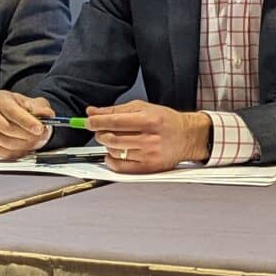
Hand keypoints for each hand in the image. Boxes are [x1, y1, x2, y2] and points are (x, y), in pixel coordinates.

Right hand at [0, 90, 52, 159]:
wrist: (18, 121)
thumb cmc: (25, 112)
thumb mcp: (37, 106)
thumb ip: (42, 110)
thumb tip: (46, 114)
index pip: (11, 110)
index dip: (26, 121)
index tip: (39, 128)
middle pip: (6, 127)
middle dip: (25, 135)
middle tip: (38, 137)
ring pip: (2, 141)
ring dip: (21, 145)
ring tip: (31, 142)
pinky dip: (12, 153)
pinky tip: (20, 148)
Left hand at [86, 101, 209, 173]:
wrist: (187, 137)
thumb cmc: (166, 121)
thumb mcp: (143, 107)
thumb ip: (116, 110)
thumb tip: (93, 112)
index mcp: (148, 120)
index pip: (114, 121)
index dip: (96, 121)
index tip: (88, 121)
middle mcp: (149, 138)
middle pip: (111, 138)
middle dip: (100, 133)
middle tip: (101, 129)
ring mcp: (149, 155)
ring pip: (114, 152)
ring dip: (107, 145)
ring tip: (114, 140)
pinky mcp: (148, 168)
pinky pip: (120, 167)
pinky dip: (111, 160)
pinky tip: (114, 154)